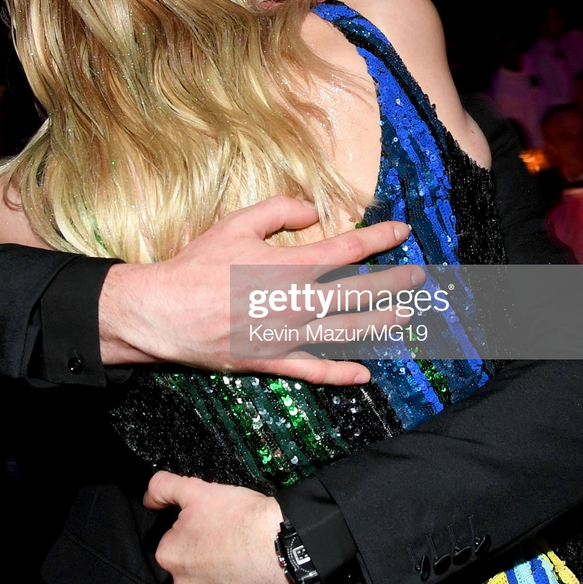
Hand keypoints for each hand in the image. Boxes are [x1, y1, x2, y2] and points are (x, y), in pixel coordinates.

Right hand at [98, 196, 415, 385]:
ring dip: (380, 324)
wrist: (164, 312)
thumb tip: (313, 210)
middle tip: (418, 277)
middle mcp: (297, 303)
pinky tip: (365, 372)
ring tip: (405, 317)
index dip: (379, 238)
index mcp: (290, 266)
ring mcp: (288, 336)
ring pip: (346, 332)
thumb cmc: (198, 265)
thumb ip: (278, 211)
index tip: (402, 231)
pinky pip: (314, 371)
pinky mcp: (272, 361)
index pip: (348, 250)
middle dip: (394, 284)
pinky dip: (342, 373)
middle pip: (359, 293)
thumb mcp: (236, 224)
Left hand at [144, 472, 293, 583]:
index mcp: (170, 556)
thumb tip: (149, 498)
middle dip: (203, 555)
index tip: (211, 524)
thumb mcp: (196, 489)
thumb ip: (163, 487)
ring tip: (240, 556)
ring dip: (219, 575)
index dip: (193, 529)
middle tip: (227, 539)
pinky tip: (247, 575)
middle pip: (189, 567)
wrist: (283, 544)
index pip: (174, 541)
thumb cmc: (241, 518)